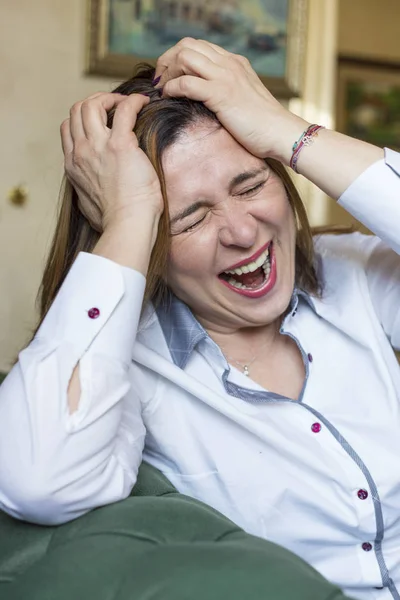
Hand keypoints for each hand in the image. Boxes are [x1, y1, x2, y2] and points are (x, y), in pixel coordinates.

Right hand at [60, 93, 162, 231]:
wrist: (126, 224)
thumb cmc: (114, 220)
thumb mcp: (87, 202)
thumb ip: (86, 188)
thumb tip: (92, 188)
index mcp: (73, 165)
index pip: (67, 128)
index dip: (82, 118)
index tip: (101, 119)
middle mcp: (81, 151)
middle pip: (77, 110)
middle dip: (95, 101)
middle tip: (114, 106)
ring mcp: (98, 146)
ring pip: (93, 103)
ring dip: (110, 97)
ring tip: (127, 103)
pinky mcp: (121, 144)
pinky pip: (125, 108)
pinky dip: (134, 100)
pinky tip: (143, 102)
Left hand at [153, 38, 308, 162]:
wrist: (281, 133)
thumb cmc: (263, 126)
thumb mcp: (243, 100)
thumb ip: (226, 92)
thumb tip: (204, 99)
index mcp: (234, 63)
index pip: (198, 46)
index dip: (177, 57)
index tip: (168, 75)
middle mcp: (229, 64)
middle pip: (187, 45)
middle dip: (167, 60)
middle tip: (159, 80)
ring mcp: (225, 77)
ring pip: (184, 57)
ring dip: (167, 71)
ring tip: (161, 88)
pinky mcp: (221, 94)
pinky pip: (186, 82)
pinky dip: (172, 88)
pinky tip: (168, 97)